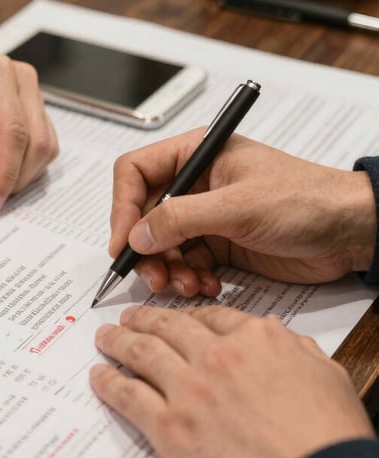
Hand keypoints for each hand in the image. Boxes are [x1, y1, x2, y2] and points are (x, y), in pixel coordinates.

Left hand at [0, 25, 58, 216]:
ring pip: (44, 146)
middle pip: (37, 142)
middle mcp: (21, 80)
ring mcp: (29, 93)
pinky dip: (19, 165)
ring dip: (19, 173)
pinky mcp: (28, 107)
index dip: (6, 175)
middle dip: (13, 178)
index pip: (14, 133)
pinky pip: (38, 144)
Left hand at [90, 305, 374, 457]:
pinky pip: (129, 396)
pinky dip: (109, 383)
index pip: (211, 316)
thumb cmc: (329, 437)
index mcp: (256, 339)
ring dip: (118, 342)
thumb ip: (292, 349)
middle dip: (143, 319)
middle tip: (128, 318)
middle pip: (168, 327)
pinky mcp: (169, 426)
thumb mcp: (324, 375)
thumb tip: (275, 336)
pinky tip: (100, 376)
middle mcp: (217, 357)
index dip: (187, 316)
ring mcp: (189, 390)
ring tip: (106, 337)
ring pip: (141, 353)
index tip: (175, 317)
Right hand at [110, 129, 375, 296]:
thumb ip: (182, 218)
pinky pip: (184, 263)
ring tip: (187, 285)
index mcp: (197, 155)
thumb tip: (137, 235)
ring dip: (167, 269)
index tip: (123, 243)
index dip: (123, 207)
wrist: (351, 232)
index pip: (136, 172)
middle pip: (143, 215)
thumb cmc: (307, 200)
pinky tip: (208, 286)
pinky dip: (188, 279)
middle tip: (154, 275)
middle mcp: (195, 184)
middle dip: (146, 249)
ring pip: (161, 245)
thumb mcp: (239, 206)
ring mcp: (205, 216)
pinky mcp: (217, 244)